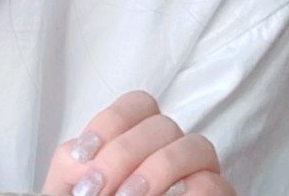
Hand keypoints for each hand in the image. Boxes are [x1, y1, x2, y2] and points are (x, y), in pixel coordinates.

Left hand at [40, 91, 235, 195]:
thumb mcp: (72, 186)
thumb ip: (73, 165)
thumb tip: (87, 161)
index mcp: (141, 136)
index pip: (139, 102)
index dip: (110, 121)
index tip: (83, 156)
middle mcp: (175, 149)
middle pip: (163, 124)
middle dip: (124, 153)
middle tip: (97, 188)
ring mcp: (201, 176)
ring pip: (198, 147)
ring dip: (158, 169)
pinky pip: (216, 185)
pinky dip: (188, 193)